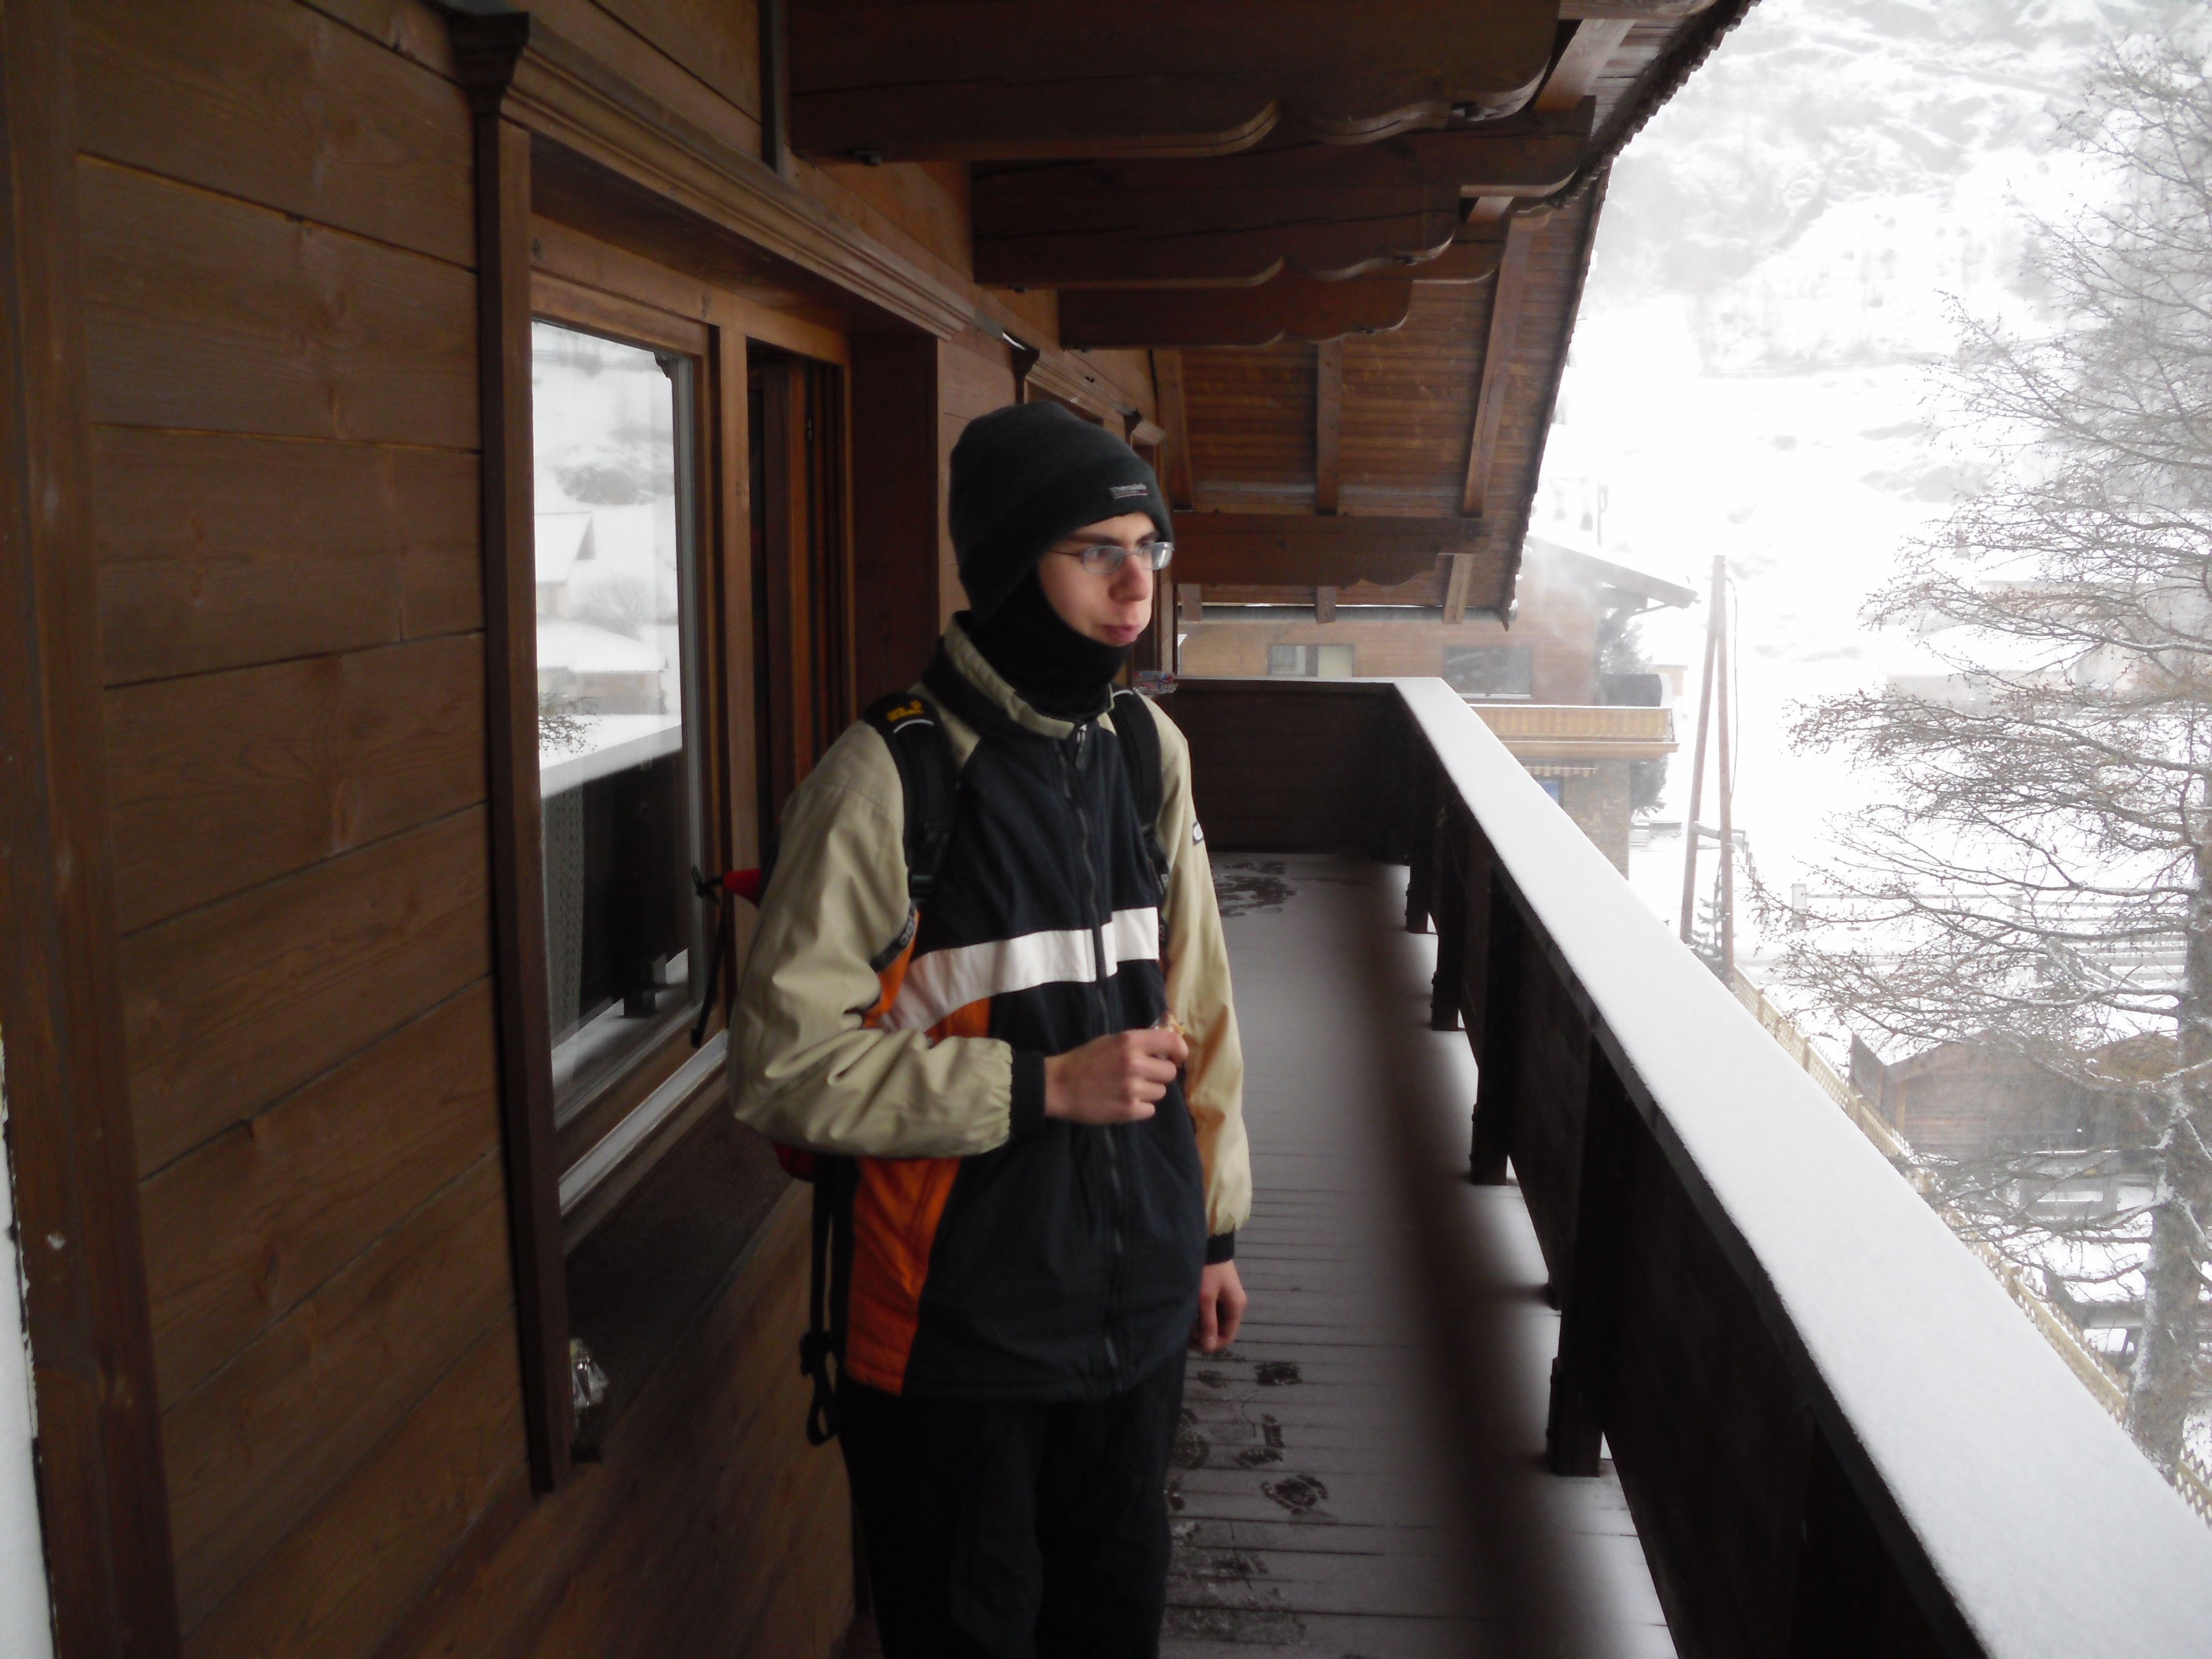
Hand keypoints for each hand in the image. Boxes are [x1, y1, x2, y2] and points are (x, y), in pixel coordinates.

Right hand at [1043, 1028, 1188, 1125]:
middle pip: (1170, 1072)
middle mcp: (1135, 1064)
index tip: (1175, 1058)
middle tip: (1142, 1076)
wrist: (1058, 1086)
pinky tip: (1124, 1102)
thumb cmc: (1084, 1060)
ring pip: (1161, 1092)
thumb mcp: (1111, 1041)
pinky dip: (1140, 1107)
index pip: (1172, 1042)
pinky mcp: (1128, 1111)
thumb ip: (1138, 1043)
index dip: (1179, 1051)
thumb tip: (1167, 1047)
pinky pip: (1150, 1109)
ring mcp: (1133, 1089)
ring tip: (1128, 1089)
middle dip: (1159, 1074)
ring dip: (1149, 1092)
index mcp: (1131, 1042)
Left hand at [1190, 1261, 1245, 1353]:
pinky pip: (1212, 1312)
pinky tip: (1190, 1315)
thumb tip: (1209, 1346)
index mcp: (1236, 1307)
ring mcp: (1227, 1299)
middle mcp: (1235, 1305)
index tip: (1193, 1344)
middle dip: (1205, 1335)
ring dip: (1202, 1326)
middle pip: (1221, 1330)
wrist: (1210, 1245)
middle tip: (1186, 1333)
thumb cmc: (1207, 1271)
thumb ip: (1208, 1323)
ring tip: (1186, 1324)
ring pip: (1215, 1321)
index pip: (1228, 1336)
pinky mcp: (1219, 1293)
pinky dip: (1202, 1316)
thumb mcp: (1205, 1298)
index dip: (1212, 1344)